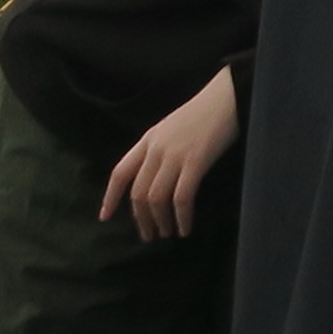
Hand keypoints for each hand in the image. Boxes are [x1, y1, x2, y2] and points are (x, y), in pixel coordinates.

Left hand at [101, 68, 239, 240]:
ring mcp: (175, 156)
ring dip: (160, 221)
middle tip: (149, 235)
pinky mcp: (195, 162)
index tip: (105, 217)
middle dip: (141, 219)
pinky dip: (181, 217)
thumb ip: (159, 150)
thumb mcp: (171, 128)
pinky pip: (181, 198)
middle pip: (138, 192)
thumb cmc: (204, 113)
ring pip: (156, 199)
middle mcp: (156, 150)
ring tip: (167, 234)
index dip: (111, 197)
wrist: (227, 97)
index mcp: (148, 140)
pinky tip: (185, 228)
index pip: (120, 172)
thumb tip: (154, 179)